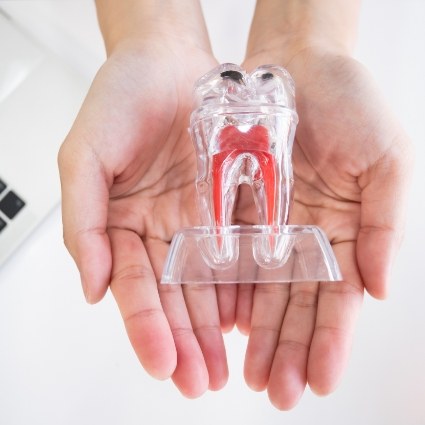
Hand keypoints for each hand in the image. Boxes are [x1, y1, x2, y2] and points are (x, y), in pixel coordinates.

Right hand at [58, 38, 230, 396]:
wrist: (167, 60)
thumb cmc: (121, 98)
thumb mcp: (85, 156)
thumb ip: (83, 223)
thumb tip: (91, 287)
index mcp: (123, 226)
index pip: (134, 289)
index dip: (146, 328)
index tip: (162, 364)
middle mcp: (161, 230)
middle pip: (173, 297)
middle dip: (186, 342)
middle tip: (200, 381)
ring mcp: (197, 221)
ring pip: (208, 285)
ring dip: (216, 327)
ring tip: (227, 366)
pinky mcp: (228, 206)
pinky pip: (238, 253)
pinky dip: (242, 287)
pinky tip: (250, 318)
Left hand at [238, 46, 412, 408]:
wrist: (302, 67)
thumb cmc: (352, 106)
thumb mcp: (386, 162)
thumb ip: (385, 228)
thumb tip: (379, 290)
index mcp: (347, 234)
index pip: (338, 301)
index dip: (331, 342)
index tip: (320, 381)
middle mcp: (307, 239)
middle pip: (298, 307)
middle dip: (289, 351)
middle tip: (276, 393)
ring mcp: (272, 228)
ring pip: (263, 293)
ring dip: (258, 335)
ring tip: (247, 375)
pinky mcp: (239, 212)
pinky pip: (233, 259)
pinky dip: (231, 294)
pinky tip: (226, 327)